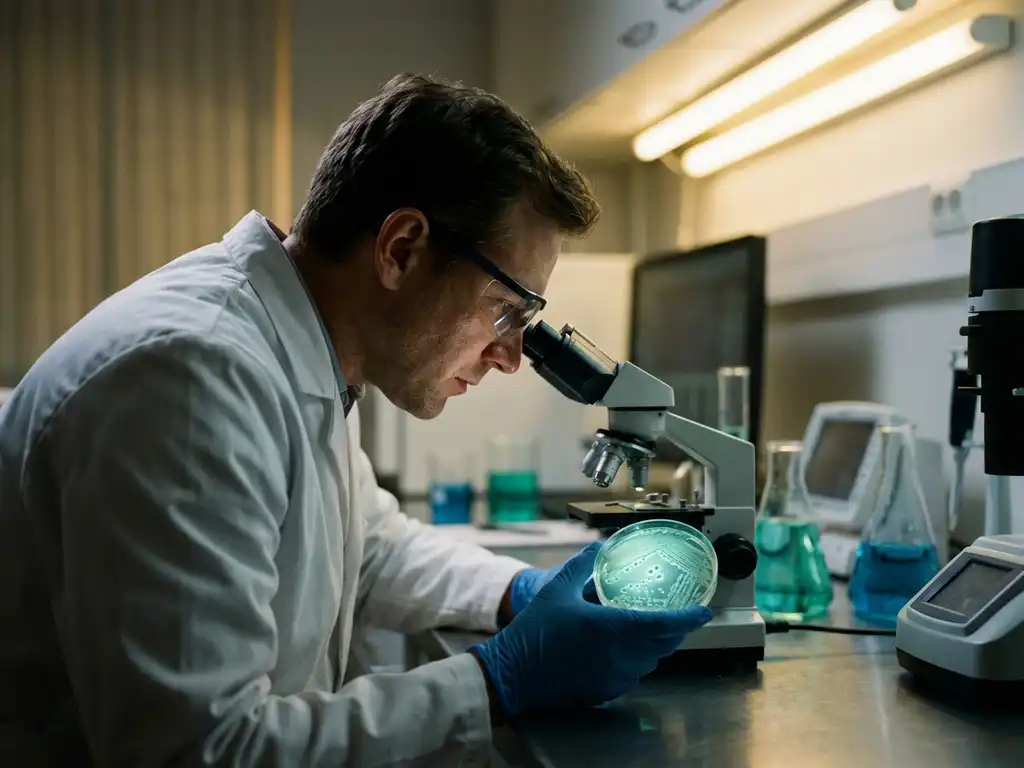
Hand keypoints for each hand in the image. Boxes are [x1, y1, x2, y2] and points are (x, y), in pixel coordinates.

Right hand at [470, 542, 712, 716]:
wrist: (513, 673)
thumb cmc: (534, 631)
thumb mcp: (557, 589)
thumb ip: (582, 566)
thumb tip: (598, 547)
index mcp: (612, 628)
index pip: (664, 624)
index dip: (688, 618)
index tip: (703, 611)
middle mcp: (619, 656)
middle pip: (664, 644)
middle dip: (675, 630)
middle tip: (679, 615)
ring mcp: (614, 677)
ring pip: (650, 661)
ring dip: (656, 646)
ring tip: (651, 629)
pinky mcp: (606, 692)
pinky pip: (634, 675)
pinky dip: (637, 661)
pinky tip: (623, 649)